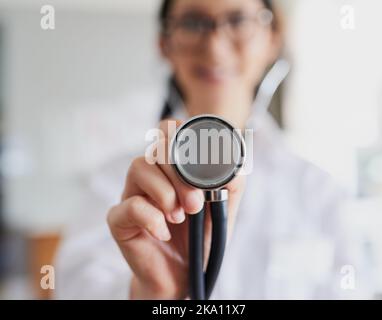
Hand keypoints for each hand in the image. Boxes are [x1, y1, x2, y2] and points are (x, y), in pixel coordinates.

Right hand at [107, 119, 245, 298]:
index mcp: (171, 168)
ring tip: (181, 216)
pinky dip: (153, 218)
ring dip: (166, 192)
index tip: (200, 156)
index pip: (168, 131)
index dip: (180, 133)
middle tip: (196, 202)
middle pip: (157, 148)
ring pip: (139, 167)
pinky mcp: (120, 220)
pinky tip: (164, 232)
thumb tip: (229, 162)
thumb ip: (229, 181)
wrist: (186, 273)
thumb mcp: (223, 206)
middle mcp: (150, 176)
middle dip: (181, 173)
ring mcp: (132, 194)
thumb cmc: (201, 236)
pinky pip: (130, 206)